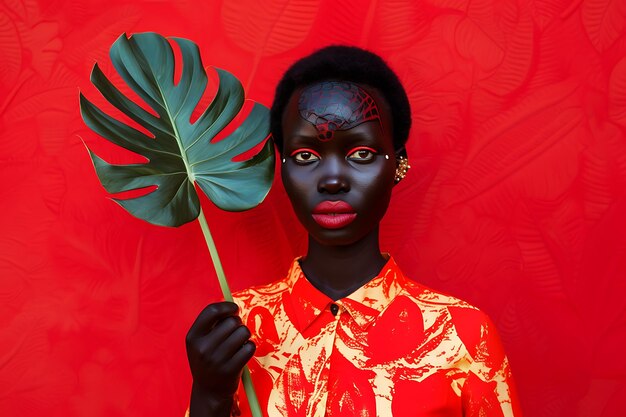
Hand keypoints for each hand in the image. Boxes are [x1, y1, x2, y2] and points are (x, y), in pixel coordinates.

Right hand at [186, 301, 255, 415]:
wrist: (209, 391)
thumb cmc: (209, 359)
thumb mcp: (200, 342)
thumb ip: (212, 324)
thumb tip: (232, 306)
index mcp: (193, 337)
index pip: (211, 311)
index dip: (226, 306)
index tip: (234, 309)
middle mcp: (203, 348)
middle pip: (232, 321)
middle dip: (238, 323)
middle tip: (235, 332)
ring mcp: (216, 360)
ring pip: (243, 332)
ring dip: (245, 335)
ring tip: (238, 343)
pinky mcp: (231, 369)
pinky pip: (249, 347)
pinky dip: (249, 348)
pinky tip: (241, 354)